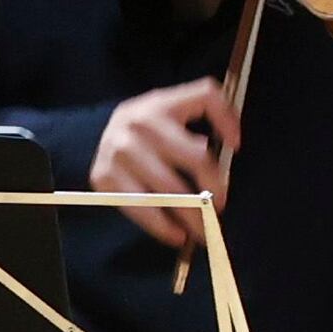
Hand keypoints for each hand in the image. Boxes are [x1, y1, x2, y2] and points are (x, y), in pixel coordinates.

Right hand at [91, 75, 239, 250]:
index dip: (226, 119)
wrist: (95, 135)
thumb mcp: (173, 110)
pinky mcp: (103, 176)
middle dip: (213, 189)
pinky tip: (175, 234)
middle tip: (220, 211)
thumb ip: (203, 116)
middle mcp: (138, 123)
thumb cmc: (149, 129)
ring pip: (167, 190)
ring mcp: (118, 151)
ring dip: (190, 216)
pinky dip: (160, 226)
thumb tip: (232, 146)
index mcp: (161, 102)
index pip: (204, 97)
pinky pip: (139, 207)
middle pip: (194, 158)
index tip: (236, 146)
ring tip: (202, 232)